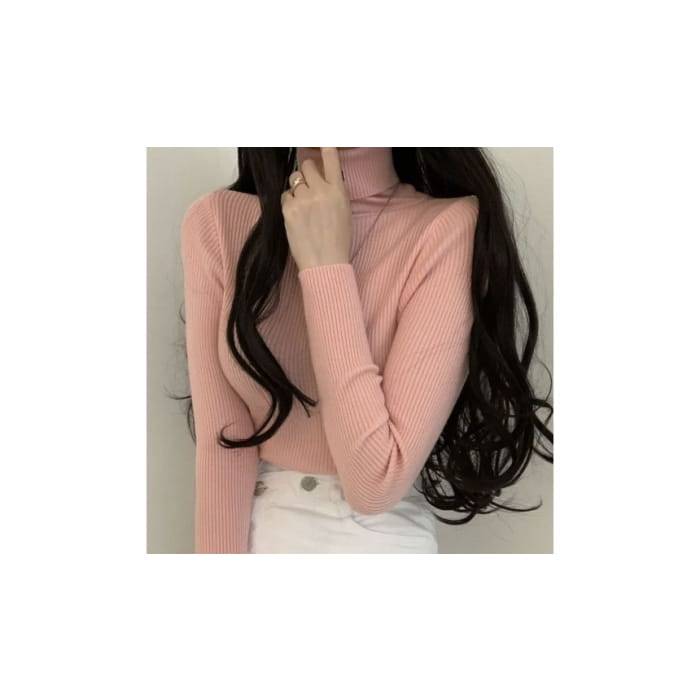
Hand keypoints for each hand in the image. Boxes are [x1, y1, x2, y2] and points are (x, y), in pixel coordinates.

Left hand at [280, 147, 352, 271]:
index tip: (319, 140)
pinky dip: (289, 202)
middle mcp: (321, 190)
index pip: (330, 158)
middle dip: (306, 172)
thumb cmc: (337, 240)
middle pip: (306, 165)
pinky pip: (285, 195)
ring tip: (303, 206)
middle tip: (307, 186)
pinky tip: (296, 216)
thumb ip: (334, 191)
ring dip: (297, 188)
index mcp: (338, 190)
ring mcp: (303, 199)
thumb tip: (322, 177)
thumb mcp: (344, 211)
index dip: (323, 147)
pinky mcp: (289, 209)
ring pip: (294, 180)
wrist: (325, 262)